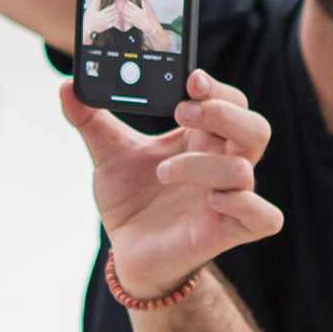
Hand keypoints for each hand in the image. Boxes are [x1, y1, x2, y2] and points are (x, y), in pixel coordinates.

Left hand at [61, 67, 281, 300]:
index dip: (218, 88)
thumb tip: (66, 87)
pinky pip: (265, 217)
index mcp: (201, 139)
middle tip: (182, 111)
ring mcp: (229, 199)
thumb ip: (89, 119)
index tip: (191, 78)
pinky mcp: (229, 232)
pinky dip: (244, 204)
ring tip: (163, 172)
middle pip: (254, 127)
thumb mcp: (108, 154)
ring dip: (202, 164)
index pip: (230, 101)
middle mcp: (221, 164)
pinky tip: (211, 200)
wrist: (127, 253)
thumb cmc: (131, 200)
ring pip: (244, 169)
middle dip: (223, 113)